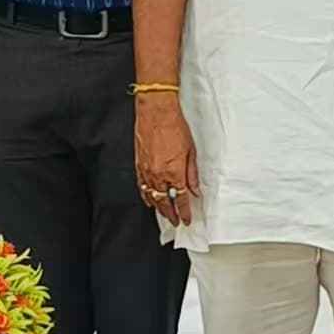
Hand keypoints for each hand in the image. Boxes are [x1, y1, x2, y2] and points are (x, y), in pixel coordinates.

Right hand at [134, 94, 196, 228]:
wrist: (156, 112)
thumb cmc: (175, 127)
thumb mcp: (191, 151)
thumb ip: (192, 174)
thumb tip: (195, 190)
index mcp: (175, 172)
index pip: (182, 199)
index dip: (185, 211)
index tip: (187, 219)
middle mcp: (159, 174)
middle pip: (165, 202)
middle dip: (171, 214)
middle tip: (175, 222)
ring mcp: (147, 171)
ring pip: (152, 196)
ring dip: (159, 208)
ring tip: (165, 214)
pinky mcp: (139, 165)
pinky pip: (141, 186)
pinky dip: (146, 196)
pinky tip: (149, 200)